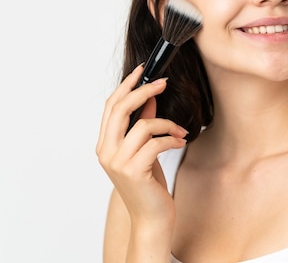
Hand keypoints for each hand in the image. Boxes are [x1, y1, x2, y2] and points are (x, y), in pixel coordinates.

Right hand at [96, 64, 187, 225]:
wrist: (152, 218)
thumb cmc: (149, 184)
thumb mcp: (145, 150)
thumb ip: (143, 125)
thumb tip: (150, 98)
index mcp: (105, 144)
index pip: (111, 107)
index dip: (127, 86)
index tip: (143, 71)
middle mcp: (106, 152)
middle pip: (120, 109)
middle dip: (144, 91)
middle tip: (163, 83)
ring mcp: (117, 162)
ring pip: (142, 125)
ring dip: (168, 124)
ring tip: (180, 132)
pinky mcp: (133, 171)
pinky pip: (156, 142)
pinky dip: (172, 139)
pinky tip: (180, 143)